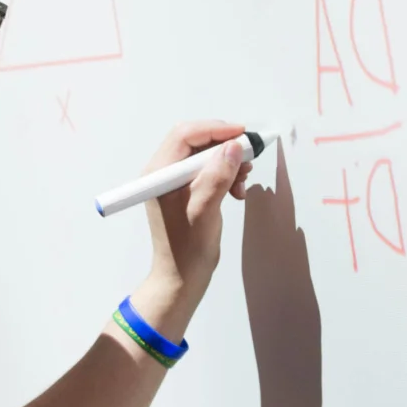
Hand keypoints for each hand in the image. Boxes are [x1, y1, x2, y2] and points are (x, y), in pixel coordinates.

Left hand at [143, 121, 253, 307]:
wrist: (182, 277)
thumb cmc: (187, 247)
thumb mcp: (204, 208)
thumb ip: (218, 175)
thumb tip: (234, 147)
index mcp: (159, 173)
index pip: (186, 135)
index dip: (215, 129)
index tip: (242, 135)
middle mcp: (164, 172)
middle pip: (197, 142)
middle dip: (225, 146)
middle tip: (247, 158)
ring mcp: (176, 182)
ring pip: (206, 156)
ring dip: (229, 162)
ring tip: (243, 180)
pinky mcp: (188, 191)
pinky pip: (210, 171)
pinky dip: (227, 175)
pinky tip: (237, 190)